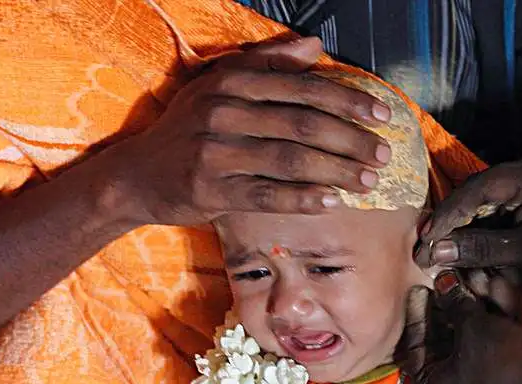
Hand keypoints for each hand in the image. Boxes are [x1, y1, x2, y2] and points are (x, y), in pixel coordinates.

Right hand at [108, 37, 391, 224]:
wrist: (137, 175)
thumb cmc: (191, 128)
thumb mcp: (222, 85)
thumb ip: (268, 63)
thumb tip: (315, 45)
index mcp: (232, 82)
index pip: (302, 88)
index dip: (348, 101)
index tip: (383, 116)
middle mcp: (223, 112)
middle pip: (302, 124)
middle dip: (351, 140)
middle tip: (384, 154)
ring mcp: (215, 152)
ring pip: (290, 161)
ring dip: (336, 171)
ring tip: (368, 180)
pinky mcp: (210, 191)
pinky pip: (267, 195)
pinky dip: (302, 198)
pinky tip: (332, 200)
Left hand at [397, 272, 521, 383]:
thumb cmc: (502, 364)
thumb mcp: (473, 328)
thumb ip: (454, 301)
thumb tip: (442, 279)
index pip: (415, 348)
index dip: (417, 315)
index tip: (419, 288)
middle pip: (445, 336)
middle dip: (452, 302)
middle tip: (450, 275)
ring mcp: (483, 375)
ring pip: (474, 333)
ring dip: (477, 302)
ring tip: (478, 272)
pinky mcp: (508, 365)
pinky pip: (496, 337)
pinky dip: (498, 313)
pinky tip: (501, 283)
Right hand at [415, 155, 521, 306]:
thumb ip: (481, 248)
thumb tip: (435, 251)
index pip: (476, 190)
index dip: (446, 216)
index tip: (423, 242)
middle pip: (474, 198)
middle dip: (450, 226)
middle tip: (424, 253)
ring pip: (481, 213)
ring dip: (463, 237)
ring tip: (439, 259)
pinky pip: (494, 225)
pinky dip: (480, 244)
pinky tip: (464, 262)